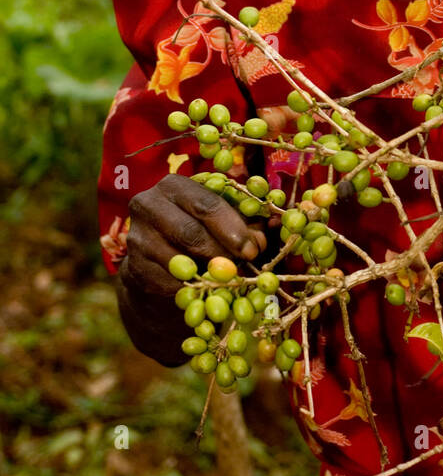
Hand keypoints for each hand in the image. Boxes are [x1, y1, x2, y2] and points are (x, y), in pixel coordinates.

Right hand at [116, 173, 266, 363]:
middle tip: (247, 266)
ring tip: (231, 278)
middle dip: (224, 252)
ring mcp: (137, 238)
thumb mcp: (222, 218)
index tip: (254, 248)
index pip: (206, 204)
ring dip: (210, 273)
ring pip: (179, 260)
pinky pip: (169, 283)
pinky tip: (207, 290)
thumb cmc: (200, 230)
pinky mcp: (133, 269)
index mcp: (174, 185)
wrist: (158, 260)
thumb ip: (247, 218)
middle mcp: (148, 205)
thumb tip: (276, 222)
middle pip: (191, 232)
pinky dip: (193, 289)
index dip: (233, 227)